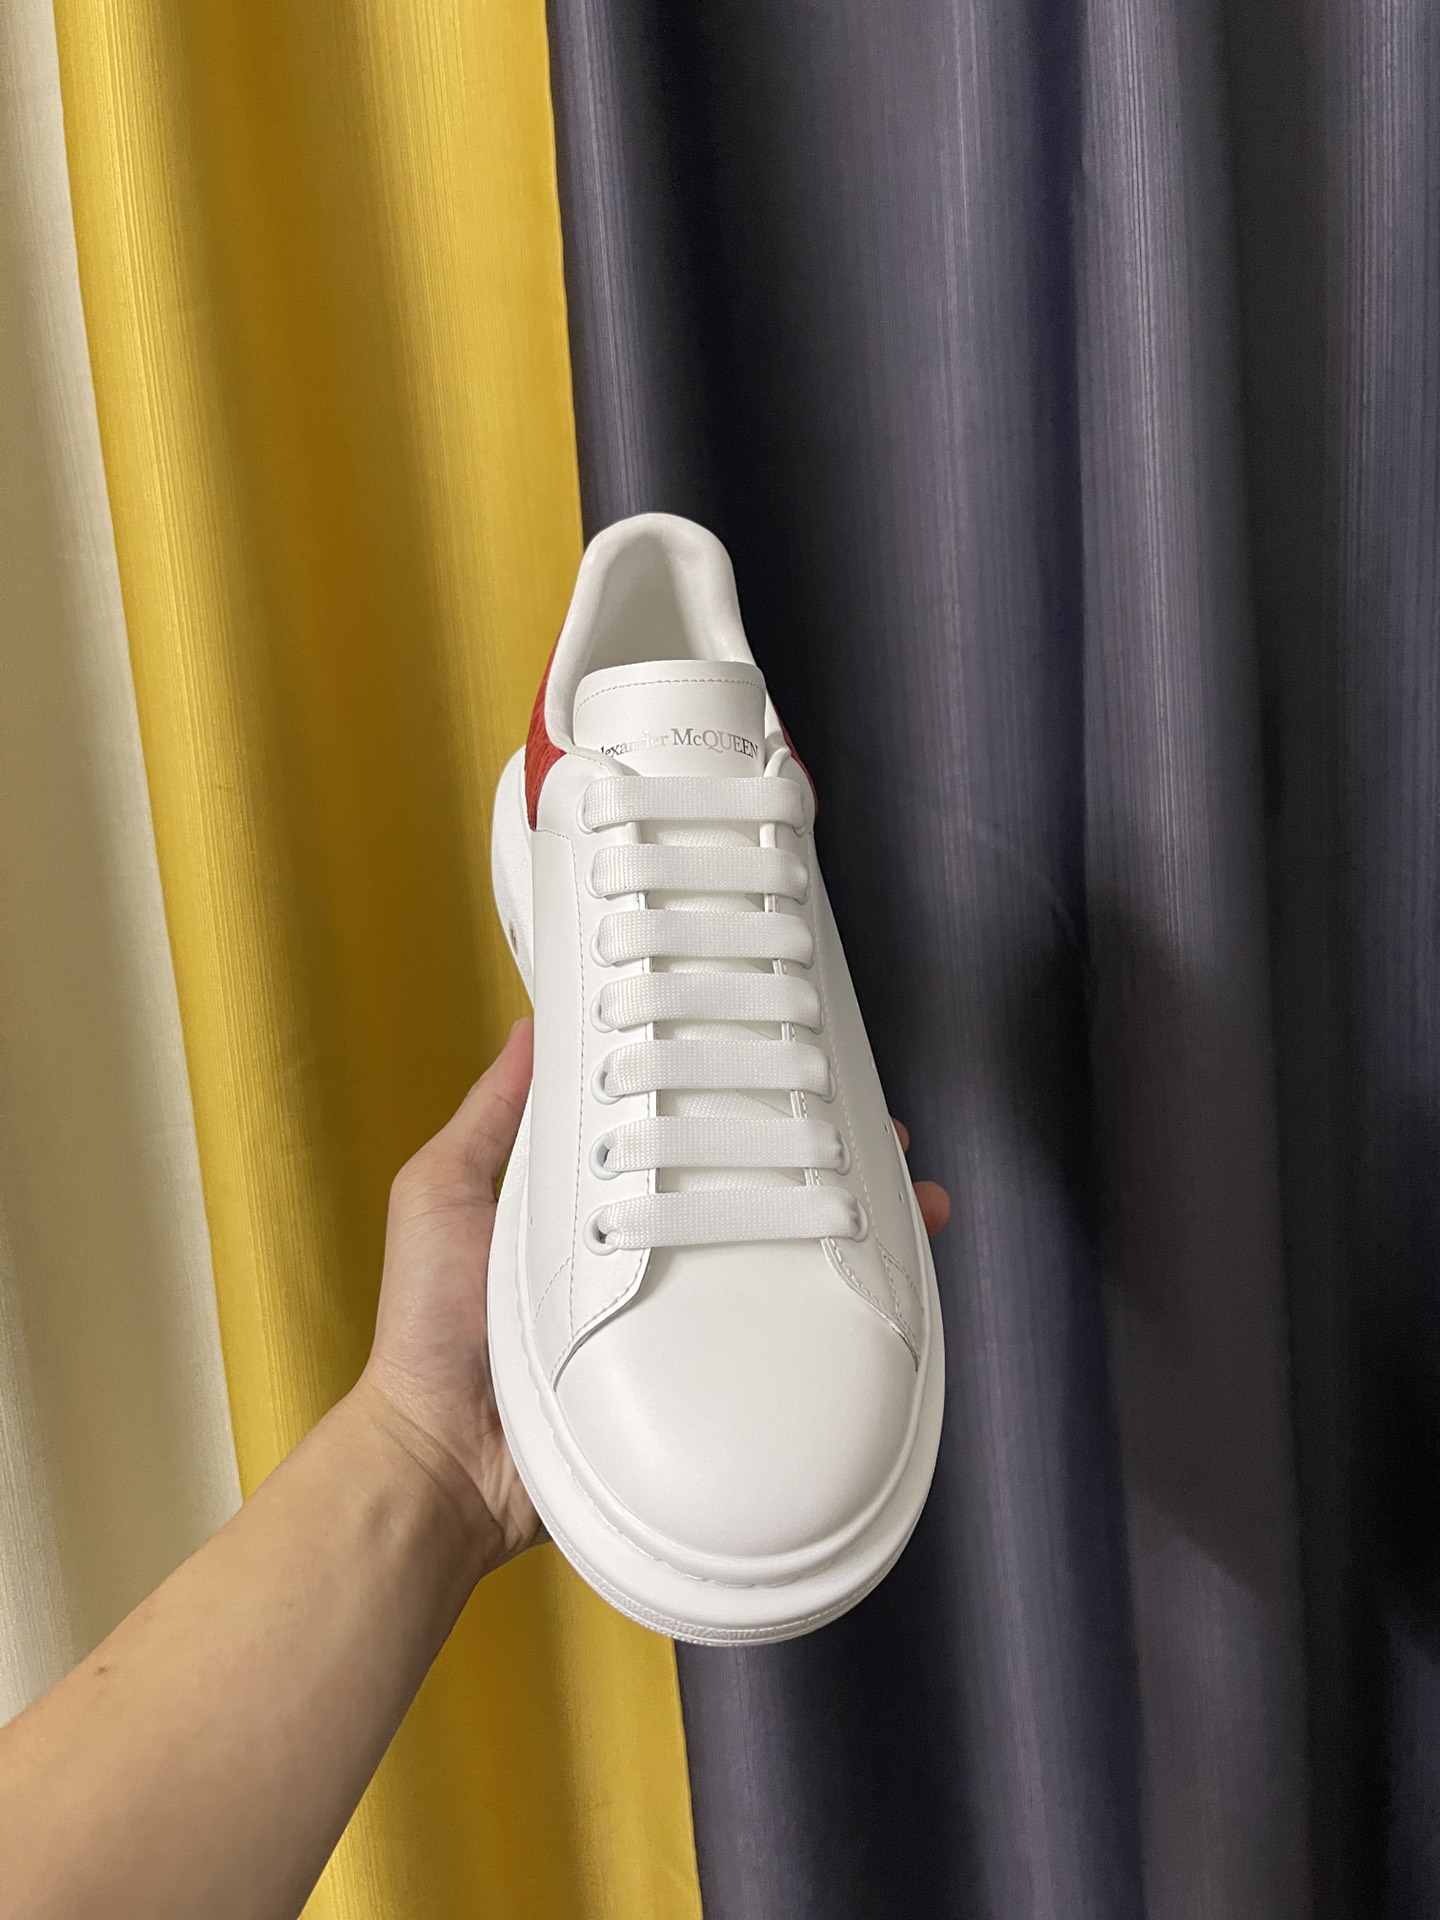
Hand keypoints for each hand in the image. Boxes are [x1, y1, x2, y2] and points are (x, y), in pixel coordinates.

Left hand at [358, 1019, 951, 1567]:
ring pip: (787, 1261)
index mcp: (600, 1200)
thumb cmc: (428, 1331)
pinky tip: (891, 1298)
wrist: (440, 1468)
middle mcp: (654, 1252)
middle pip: (757, 1190)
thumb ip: (490, 1119)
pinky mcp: (700, 1380)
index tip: (791, 1052)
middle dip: (828, 1160)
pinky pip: (778, 1343)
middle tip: (881, 1133)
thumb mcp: (443, 1196)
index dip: (740, 1092)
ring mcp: (683, 1317)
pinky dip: (840, 1321)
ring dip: (857, 1231)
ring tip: (913, 1204)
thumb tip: (533, 1026)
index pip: (687, 1129)